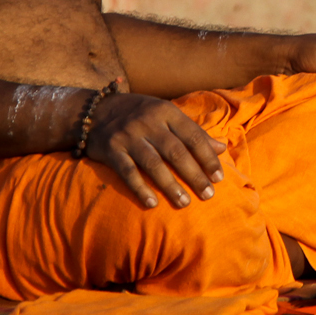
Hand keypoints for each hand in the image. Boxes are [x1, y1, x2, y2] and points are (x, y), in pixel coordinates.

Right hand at [83, 92, 226, 208]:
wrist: (93, 111)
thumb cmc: (139, 114)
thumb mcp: (167, 114)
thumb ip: (192, 131)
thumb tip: (222, 148)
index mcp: (166, 111)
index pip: (193, 136)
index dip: (208, 158)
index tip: (219, 178)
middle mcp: (148, 122)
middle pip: (176, 152)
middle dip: (194, 175)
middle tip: (208, 195)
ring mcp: (128, 136)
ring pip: (154, 163)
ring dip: (171, 185)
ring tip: (185, 203)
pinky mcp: (110, 149)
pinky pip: (127, 172)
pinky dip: (140, 188)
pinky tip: (153, 203)